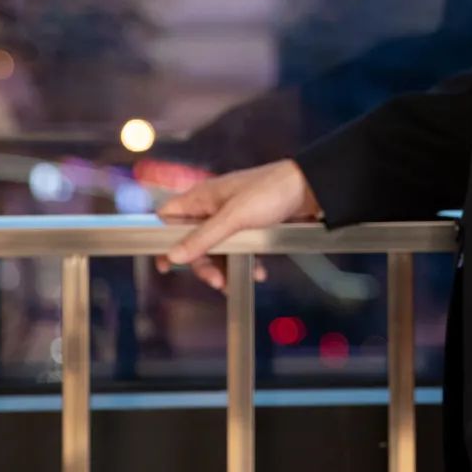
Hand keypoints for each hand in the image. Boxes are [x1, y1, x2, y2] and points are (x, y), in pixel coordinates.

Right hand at [155, 160, 321, 291]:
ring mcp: (232, 217)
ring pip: (217, 249)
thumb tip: (173, 256)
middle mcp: (212, 207)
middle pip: (193, 241)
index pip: (168, 217)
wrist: (309, 188)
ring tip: (235, 283)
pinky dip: (244, 263)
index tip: (166, 265)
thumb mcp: (234, 217)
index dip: (162, 240)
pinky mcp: (250, 226)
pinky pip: (238, 249)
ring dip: (224, 268)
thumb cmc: (269, 193)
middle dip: (203, 264)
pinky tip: (257, 273)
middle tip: (216, 281)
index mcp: (202, 197)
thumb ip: (204, 237)